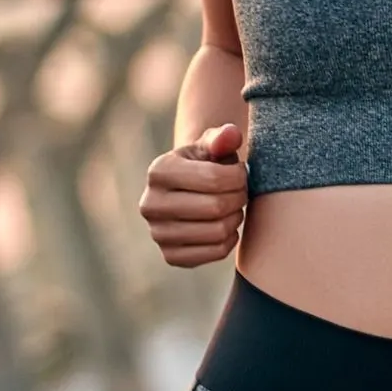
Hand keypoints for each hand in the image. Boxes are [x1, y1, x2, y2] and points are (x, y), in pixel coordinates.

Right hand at [140, 124, 247, 267]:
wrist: (190, 192)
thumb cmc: (206, 164)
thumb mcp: (212, 146)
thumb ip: (223, 138)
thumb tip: (230, 134)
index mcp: (159, 170)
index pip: (214, 178)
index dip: (239, 177)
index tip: (241, 173)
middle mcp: (150, 204)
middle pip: (216, 207)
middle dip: (239, 198)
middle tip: (241, 192)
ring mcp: (157, 233)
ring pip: (217, 232)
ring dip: (236, 218)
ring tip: (233, 207)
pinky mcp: (170, 256)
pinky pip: (214, 253)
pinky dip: (229, 240)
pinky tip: (225, 225)